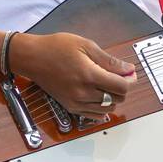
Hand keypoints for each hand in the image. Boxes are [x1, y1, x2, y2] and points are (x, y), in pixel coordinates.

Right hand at [9, 32, 136, 119]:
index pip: (121, 87)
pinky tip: (100, 95)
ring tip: (108, 84)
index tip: (129, 73)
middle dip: (122, 88)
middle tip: (119, 76)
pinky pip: (95, 115)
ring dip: (113, 98)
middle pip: (117, 99)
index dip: (130, 80)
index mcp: (89, 75)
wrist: (32, 58)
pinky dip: (102, 108)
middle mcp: (83, 93)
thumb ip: (109, 60)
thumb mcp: (86, 45)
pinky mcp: (71, 107)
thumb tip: (127, 69)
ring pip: (108, 108)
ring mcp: (76, 102)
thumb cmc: (55, 48)